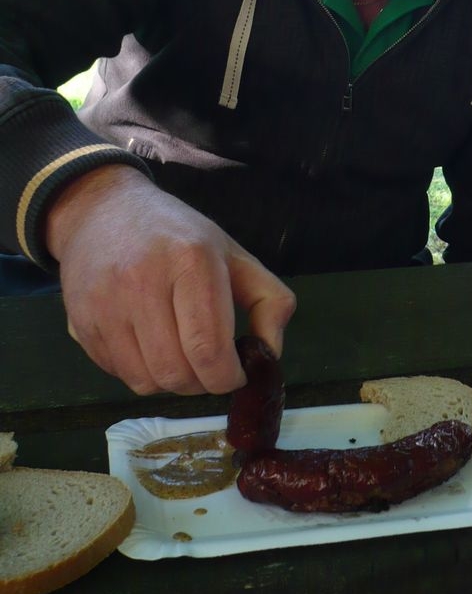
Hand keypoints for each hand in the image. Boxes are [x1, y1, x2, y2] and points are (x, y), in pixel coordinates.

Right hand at [45, 165, 296, 395]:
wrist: (103, 211)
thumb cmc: (179, 236)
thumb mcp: (234, 254)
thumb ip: (270, 301)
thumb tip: (269, 355)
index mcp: (191, 260)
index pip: (208, 348)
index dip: (228, 377)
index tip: (236, 373)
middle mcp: (143, 281)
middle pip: (177, 373)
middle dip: (201, 382)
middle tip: (209, 366)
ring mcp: (106, 303)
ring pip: (146, 382)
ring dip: (171, 382)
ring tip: (180, 353)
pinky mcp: (80, 322)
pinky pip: (118, 374)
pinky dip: (141, 372)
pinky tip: (149, 344)